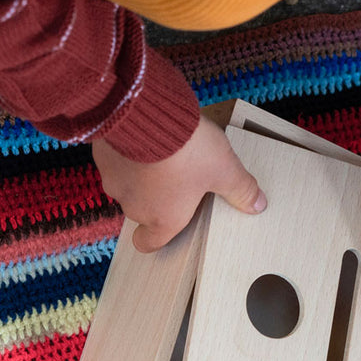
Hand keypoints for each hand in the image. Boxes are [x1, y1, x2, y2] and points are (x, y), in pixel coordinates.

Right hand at [93, 118, 265, 252]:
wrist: (148, 116)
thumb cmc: (185, 150)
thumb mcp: (224, 170)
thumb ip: (240, 190)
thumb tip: (257, 204)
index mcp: (163, 219)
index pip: (149, 243)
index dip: (155, 238)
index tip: (165, 226)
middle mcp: (135, 207)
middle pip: (142, 210)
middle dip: (156, 194)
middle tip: (177, 175)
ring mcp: (115, 183)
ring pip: (128, 185)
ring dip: (140, 173)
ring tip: (161, 151)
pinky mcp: (103, 159)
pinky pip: (115, 161)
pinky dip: (127, 154)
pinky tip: (143, 138)